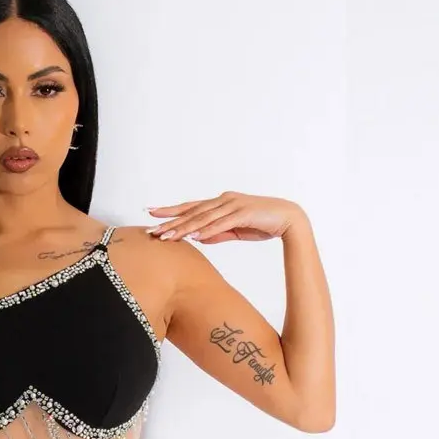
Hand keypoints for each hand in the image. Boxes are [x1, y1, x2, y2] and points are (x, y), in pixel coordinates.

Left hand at [145, 191, 301, 243]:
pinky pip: (222, 223)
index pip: (191, 207)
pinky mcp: (243, 213)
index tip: (152, 215)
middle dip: (170, 221)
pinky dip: (208, 230)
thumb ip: (217, 233)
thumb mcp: (234, 231)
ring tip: (167, 236)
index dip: (171, 211)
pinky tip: (195, 237)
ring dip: (184, 228)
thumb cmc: (261, 224)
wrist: (287, 218)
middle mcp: (223, 200)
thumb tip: (199, 238)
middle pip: (192, 212)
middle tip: (151, 230)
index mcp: (220, 203)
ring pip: (203, 217)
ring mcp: (233, 205)